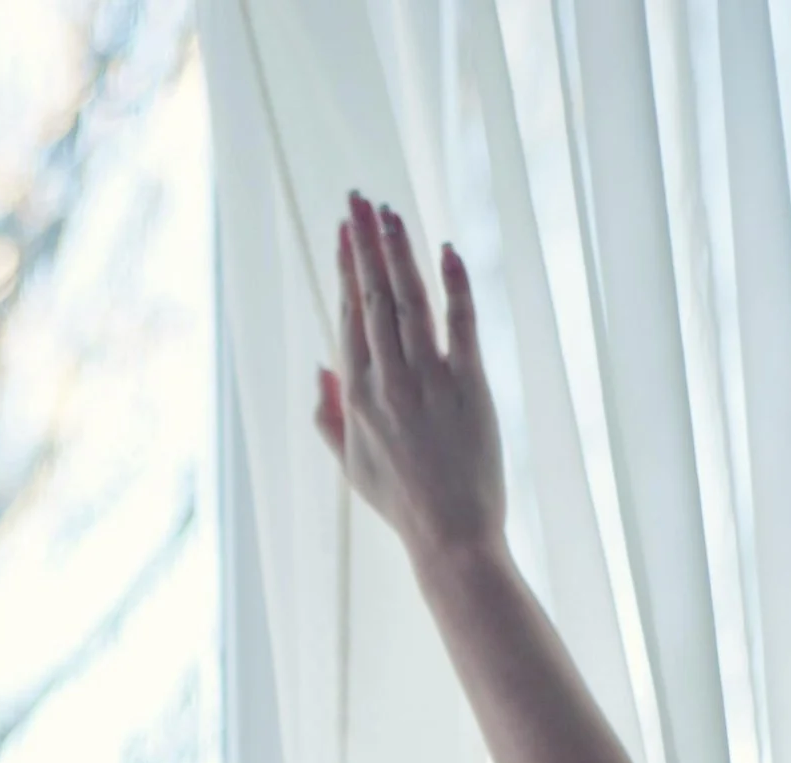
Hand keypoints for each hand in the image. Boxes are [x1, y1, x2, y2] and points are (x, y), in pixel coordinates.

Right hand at [313, 193, 503, 559]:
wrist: (450, 534)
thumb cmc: (400, 501)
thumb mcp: (350, 462)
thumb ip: (328, 414)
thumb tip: (320, 366)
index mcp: (357, 397)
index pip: (348, 316)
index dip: (346, 269)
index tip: (344, 231)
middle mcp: (387, 382)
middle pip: (373, 297)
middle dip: (366, 244)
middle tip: (360, 199)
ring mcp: (428, 381)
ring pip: (409, 301)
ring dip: (400, 252)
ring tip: (392, 213)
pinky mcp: (470, 385)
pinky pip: (461, 324)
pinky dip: (455, 285)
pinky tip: (448, 250)